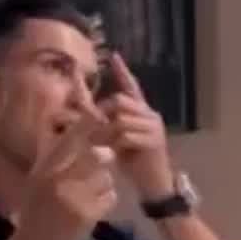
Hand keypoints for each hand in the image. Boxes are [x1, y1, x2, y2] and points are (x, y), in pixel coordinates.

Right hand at [17, 116, 117, 239]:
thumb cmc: (36, 209)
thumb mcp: (38, 179)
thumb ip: (54, 158)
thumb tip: (76, 131)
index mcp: (45, 168)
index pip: (70, 140)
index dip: (88, 125)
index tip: (100, 116)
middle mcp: (58, 179)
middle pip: (95, 155)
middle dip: (106, 154)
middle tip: (109, 155)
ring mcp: (74, 197)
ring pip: (106, 177)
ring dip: (104, 183)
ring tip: (90, 194)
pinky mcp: (87, 214)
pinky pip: (110, 197)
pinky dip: (107, 201)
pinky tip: (93, 209)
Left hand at [98, 52, 172, 196]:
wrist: (153, 183)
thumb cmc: (134, 161)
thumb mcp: (115, 139)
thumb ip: (105, 124)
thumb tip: (86, 112)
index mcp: (141, 112)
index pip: (132, 87)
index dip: (122, 72)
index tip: (114, 56)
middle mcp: (149, 115)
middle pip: (119, 100)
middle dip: (103, 114)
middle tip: (96, 131)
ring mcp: (154, 126)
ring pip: (121, 118)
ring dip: (107, 133)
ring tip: (104, 146)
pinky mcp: (154, 140)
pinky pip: (127, 134)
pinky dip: (116, 144)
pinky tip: (116, 153)